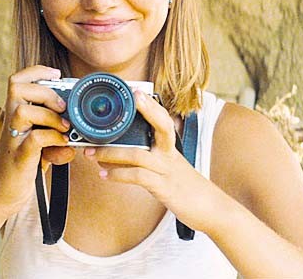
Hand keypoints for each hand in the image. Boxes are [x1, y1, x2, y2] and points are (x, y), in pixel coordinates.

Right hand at [0, 66, 74, 216]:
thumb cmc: (21, 168)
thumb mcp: (41, 149)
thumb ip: (55, 140)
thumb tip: (74, 141)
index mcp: (15, 115)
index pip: (17, 81)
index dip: (36, 71)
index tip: (56, 75)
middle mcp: (10, 123)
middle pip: (17, 87)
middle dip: (46, 92)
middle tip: (63, 107)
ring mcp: (12, 139)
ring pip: (24, 111)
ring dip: (50, 116)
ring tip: (65, 128)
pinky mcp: (18, 158)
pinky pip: (35, 139)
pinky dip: (53, 139)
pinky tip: (62, 147)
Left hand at [83, 91, 227, 232]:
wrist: (211, 210)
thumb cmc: (188, 189)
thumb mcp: (172, 168)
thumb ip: (154, 158)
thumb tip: (126, 152)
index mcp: (171, 149)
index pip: (164, 121)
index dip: (152, 106)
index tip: (136, 92)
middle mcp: (171, 155)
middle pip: (162, 126)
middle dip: (146, 111)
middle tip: (127, 101)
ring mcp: (168, 170)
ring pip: (138, 154)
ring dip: (110, 152)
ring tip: (91, 153)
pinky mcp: (164, 188)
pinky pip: (139, 177)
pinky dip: (118, 175)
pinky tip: (104, 176)